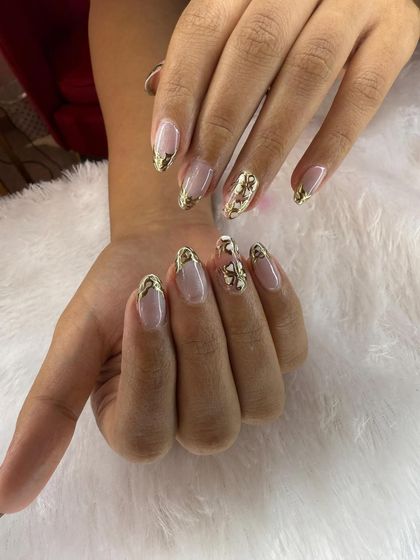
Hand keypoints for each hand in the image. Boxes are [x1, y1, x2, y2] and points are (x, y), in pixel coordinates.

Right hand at [0, 220, 306, 512]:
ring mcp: (246, 394)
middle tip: (180, 273)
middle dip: (200, 342)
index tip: (140, 297)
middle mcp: (195, 422)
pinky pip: (293, 349)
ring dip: (241, 323)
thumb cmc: (118, 288)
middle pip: (212, 422)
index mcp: (139, 423)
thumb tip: (6, 501)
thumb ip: (48, 410)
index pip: (147, 432)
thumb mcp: (77, 338)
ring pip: (263, 395)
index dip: (149, 365)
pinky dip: (277, 304)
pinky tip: (254, 261)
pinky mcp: (282, 358)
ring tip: (218, 263)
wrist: (163, 245)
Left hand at [147, 0, 419, 213]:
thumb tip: (163, 113)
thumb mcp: (242, 25)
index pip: (203, 31)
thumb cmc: (293, 18)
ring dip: (267, 146)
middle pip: (253, 53)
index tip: (166, 154)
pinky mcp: (396, 32)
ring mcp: (354, 2)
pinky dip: (332, 143)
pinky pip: (364, 92)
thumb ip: (207, 62)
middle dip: (220, 128)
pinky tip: (304, 187)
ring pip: (306, 74)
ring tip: (241, 197)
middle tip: (197, 186)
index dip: (181, 93)